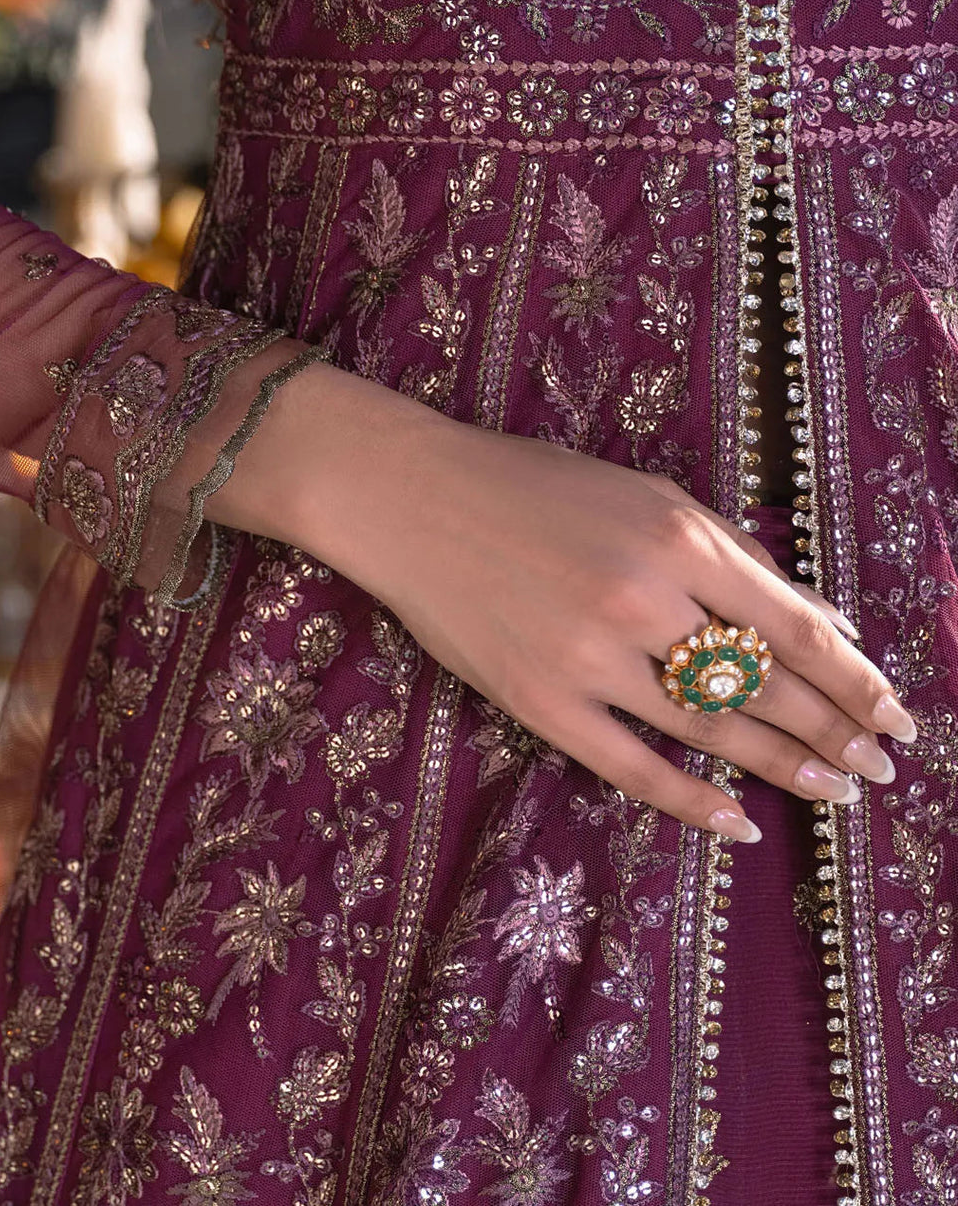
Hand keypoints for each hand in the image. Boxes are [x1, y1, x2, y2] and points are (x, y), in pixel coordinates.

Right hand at [211, 361, 916, 841]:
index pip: (796, 626)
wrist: (415, 499)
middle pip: (765, 685)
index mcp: (678, 538)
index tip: (897, 715)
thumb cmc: (536, 486)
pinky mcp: (540, 701)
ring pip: (710, 728)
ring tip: (834, 794)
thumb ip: (735, 554)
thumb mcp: (646, 494)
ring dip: (782, 767)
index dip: (855, 679)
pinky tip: (739, 826)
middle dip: (834, 732)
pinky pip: (631, 767)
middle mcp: (643, 599)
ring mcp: (589, 657)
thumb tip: (824, 620)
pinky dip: (691, 802)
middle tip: (881, 770)